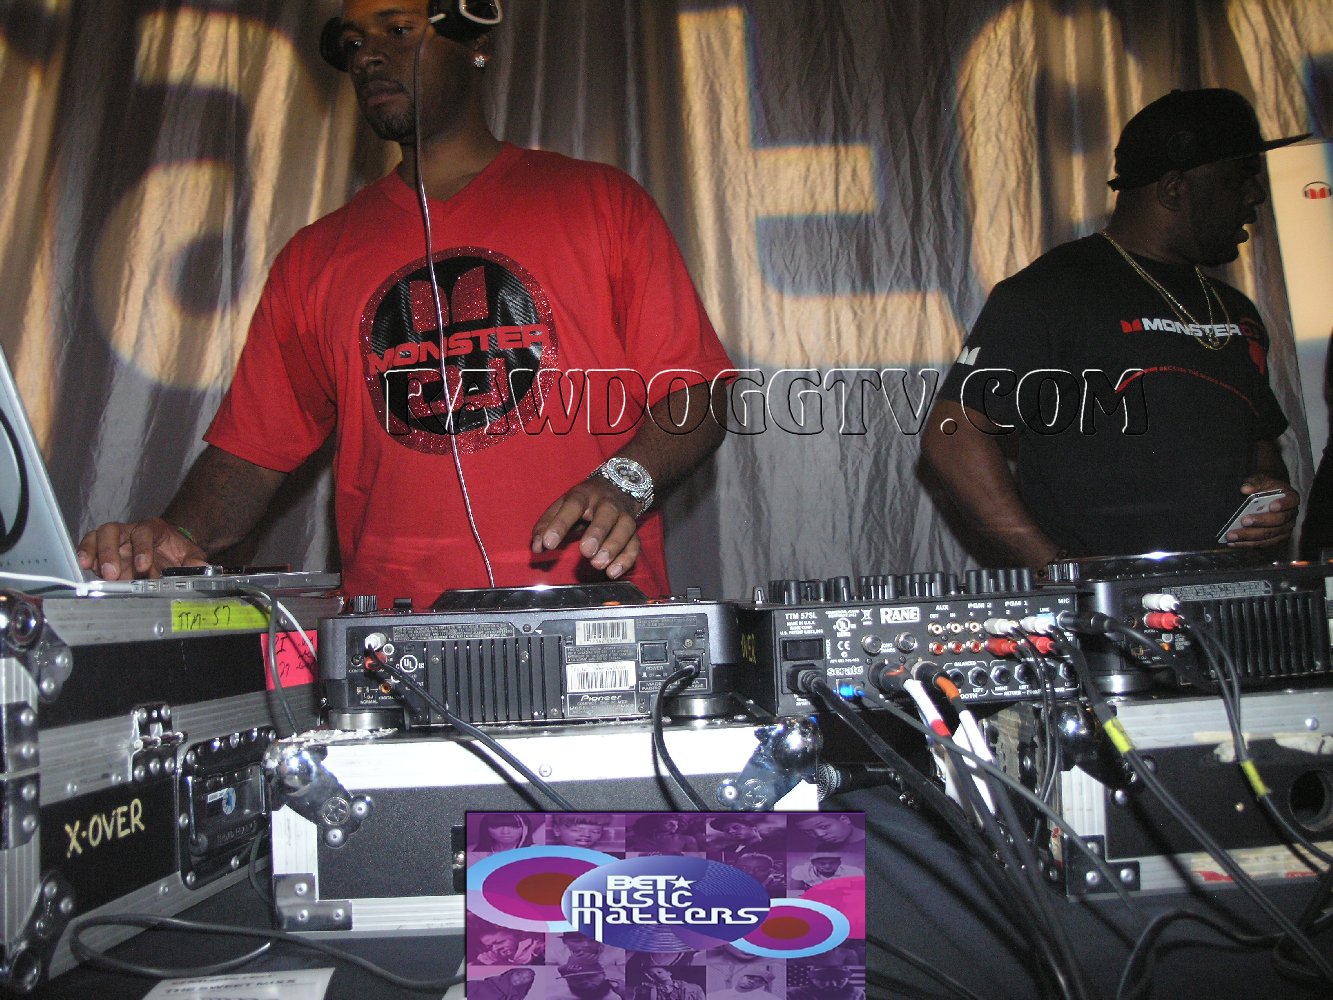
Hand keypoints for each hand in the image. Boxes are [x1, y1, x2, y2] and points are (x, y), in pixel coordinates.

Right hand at [76, 517, 208, 579]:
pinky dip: (85, 554)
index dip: (142, 549)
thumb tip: (202, 568)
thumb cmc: (175, 550)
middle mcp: (129, 530)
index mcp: (152, 528)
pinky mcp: (103, 549)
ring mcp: (114, 539)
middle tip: (113, 574)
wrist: (167, 548)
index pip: (143, 533)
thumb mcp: (190, 554)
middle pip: (113, 531)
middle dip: (111, 552)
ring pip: (98, 536)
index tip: (143, 567)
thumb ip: (195, 561)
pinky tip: (85, 566)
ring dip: (94, 552)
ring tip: (92, 569)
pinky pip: (89, 546)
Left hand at [531, 478, 641, 578]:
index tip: (549, 544)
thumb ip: (547, 524)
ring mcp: (624, 516)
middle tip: (586, 552)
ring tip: (598, 564)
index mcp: (584, 495)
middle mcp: (606, 503)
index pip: (573, 505)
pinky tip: (613, 573)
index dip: (560, 523)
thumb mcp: (563, 505)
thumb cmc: (584, 502)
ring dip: (613, 547)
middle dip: (597, 532)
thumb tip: (538, 547)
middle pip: (606, 514)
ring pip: (625, 528)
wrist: (619, 485)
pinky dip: (626, 559)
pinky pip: (635, 544)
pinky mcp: (634, 531)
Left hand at [1223, 475, 1299, 547]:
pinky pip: (1262, 544)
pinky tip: (1233, 543)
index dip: (1283, 504)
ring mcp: (1284, 529)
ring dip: (1249, 536)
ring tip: (1231, 536)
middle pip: (1278, 521)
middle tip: (1243, 521)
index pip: (1291, 501)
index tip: (1272, 506)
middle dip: (1260, 522)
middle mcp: (1291, 515)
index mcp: (1291, 498)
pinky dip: (1247, 544)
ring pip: (1268, 535)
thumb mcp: (1261, 481)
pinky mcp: (1275, 539)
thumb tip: (1244, 489)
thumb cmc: (1264, 488)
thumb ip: (1254, 483)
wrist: (1268, 497)